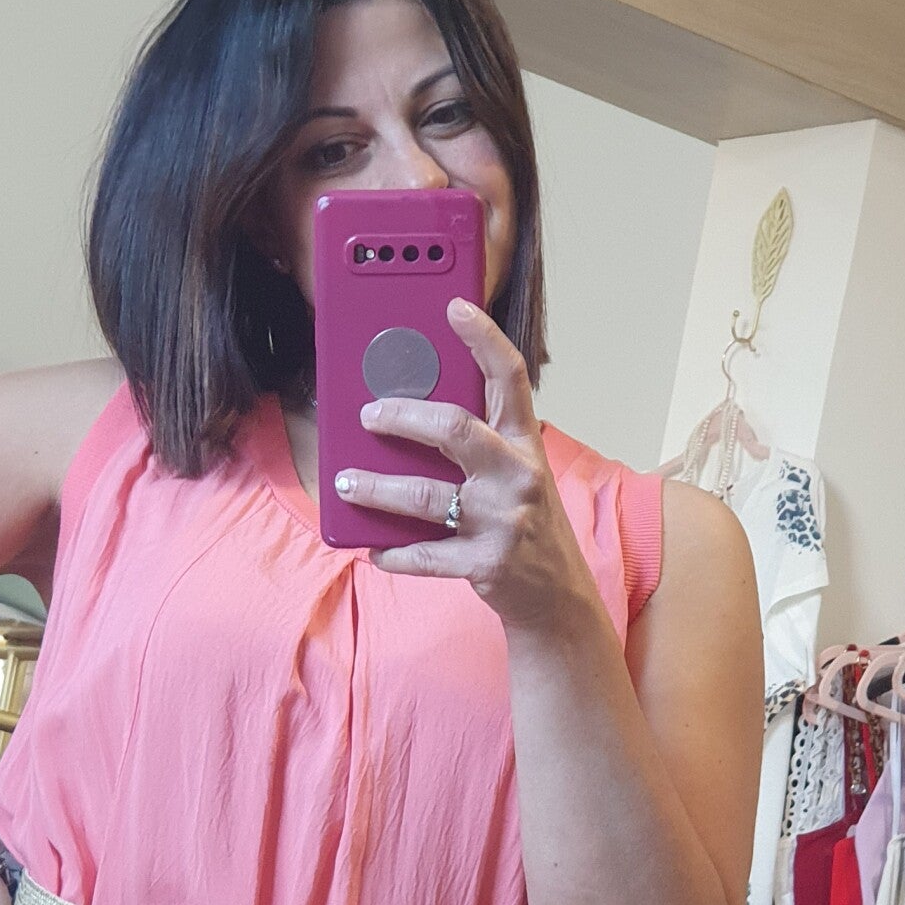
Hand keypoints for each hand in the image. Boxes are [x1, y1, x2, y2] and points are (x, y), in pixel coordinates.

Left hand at [334, 299, 600, 637]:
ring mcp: (502, 520)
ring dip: (376, 489)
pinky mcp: (485, 563)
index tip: (453, 307)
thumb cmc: (527, 525)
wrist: (558, 597)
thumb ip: (479, 443)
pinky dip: (392, 552)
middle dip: (402, 416)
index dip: (483, 337)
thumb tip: (410, 413)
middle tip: (368, 414)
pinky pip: (424, 555)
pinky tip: (373, 547)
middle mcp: (518, 476)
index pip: (509, 378)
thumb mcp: (516, 474)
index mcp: (524, 444)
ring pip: (424, 495)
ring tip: (346, 483)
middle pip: (455, 429)